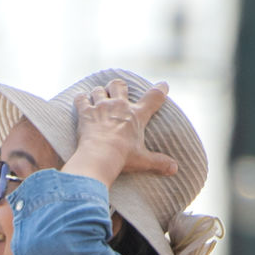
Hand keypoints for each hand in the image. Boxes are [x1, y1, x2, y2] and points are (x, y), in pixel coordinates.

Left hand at [64, 76, 180, 188]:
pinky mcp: (85, 112)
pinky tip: (81, 100)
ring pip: (99, 90)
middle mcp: (119, 106)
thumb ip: (159, 162)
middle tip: (118, 91)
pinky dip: (80, 99)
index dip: (160, 90)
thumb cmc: (123, 157)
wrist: (100, 156)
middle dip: (119, 86)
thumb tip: (174, 169)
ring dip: (99, 92)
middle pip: (119, 85)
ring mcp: (101, 107)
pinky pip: (81, 99)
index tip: (163, 85)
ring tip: (98, 97)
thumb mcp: (143, 160)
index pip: (153, 98)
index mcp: (136, 115)